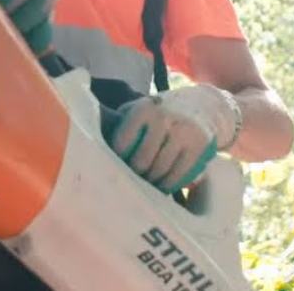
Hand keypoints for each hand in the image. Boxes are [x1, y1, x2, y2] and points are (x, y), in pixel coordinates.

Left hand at [110, 84, 237, 192]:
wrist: (200, 106)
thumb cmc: (157, 115)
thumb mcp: (136, 110)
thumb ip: (117, 124)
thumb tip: (93, 147)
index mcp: (143, 109)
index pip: (122, 142)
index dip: (116, 159)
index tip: (113, 166)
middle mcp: (163, 118)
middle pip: (142, 160)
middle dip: (134, 175)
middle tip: (129, 182)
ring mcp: (183, 132)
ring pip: (161, 170)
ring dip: (151, 184)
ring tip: (144, 187)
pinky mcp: (199, 145)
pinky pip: (180, 175)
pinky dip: (169, 185)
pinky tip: (162, 187)